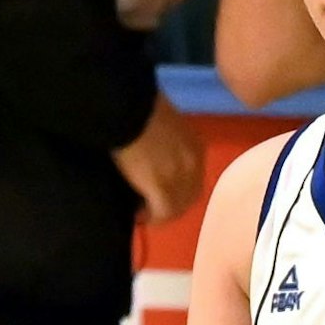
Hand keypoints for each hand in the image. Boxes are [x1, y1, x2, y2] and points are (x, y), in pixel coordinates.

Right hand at [113, 92, 204, 223]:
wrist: (129, 109)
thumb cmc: (139, 106)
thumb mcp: (162, 120)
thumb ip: (164, 135)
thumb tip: (152, 144)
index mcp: (195, 146)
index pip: (195, 177)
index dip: (180, 188)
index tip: (163, 193)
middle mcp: (194, 164)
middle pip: (190, 196)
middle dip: (173, 205)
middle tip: (153, 209)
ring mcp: (180, 177)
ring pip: (177, 207)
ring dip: (161, 214)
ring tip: (142, 215)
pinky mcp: (162, 187)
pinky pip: (162, 212)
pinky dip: (151, 218)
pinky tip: (137, 217)